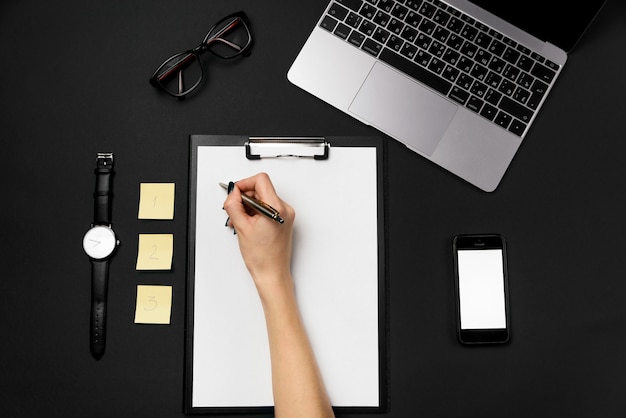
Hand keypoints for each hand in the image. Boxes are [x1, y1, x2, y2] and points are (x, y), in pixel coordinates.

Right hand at [223, 173, 295, 295]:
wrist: (272, 273)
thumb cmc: (262, 257)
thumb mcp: (242, 227)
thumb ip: (234, 205)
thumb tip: (232, 192)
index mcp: (276, 208)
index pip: (260, 180)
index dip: (244, 184)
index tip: (235, 193)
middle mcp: (284, 209)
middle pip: (261, 189)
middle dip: (244, 197)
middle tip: (233, 210)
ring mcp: (286, 215)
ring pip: (263, 199)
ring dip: (248, 206)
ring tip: (238, 220)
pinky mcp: (283, 220)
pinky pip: (267, 208)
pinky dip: (255, 212)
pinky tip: (246, 223)